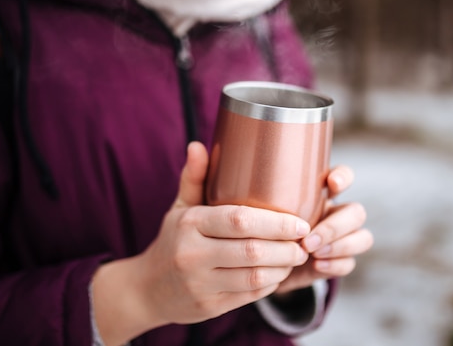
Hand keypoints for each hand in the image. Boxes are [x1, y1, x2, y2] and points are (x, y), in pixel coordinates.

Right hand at [92, 142, 310, 345]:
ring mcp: (200, 284)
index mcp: (189, 223)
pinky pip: (250, 296)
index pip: (239, 220)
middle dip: (287, 247)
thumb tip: (198, 145)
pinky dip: (271, 284)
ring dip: (284, 267)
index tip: (300, 222)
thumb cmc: (172, 241)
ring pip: (255, 276)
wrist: (147, 289)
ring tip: (297, 256)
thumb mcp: (180, 208)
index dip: (276, 223)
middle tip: (305, 242)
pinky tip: (279, 273)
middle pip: (252, 250)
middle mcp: (192, 254)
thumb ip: (194, 177)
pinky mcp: (209, 307)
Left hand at [275, 165, 373, 293]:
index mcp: (322, 195)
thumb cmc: (267, 229)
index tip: (332, 184)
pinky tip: (316, 265)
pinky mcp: (340, 262)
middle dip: (335, 227)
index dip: (344, 178)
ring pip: (363, 238)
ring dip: (339, 246)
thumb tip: (254, 184)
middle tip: (308, 241)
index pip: (344, 177)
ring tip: (313, 254)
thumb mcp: (266, 212)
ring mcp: (343, 238)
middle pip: (356, 212)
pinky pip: (350, 262)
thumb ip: (269, 201)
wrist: (269, 265)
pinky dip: (335, 264)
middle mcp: (337, 214)